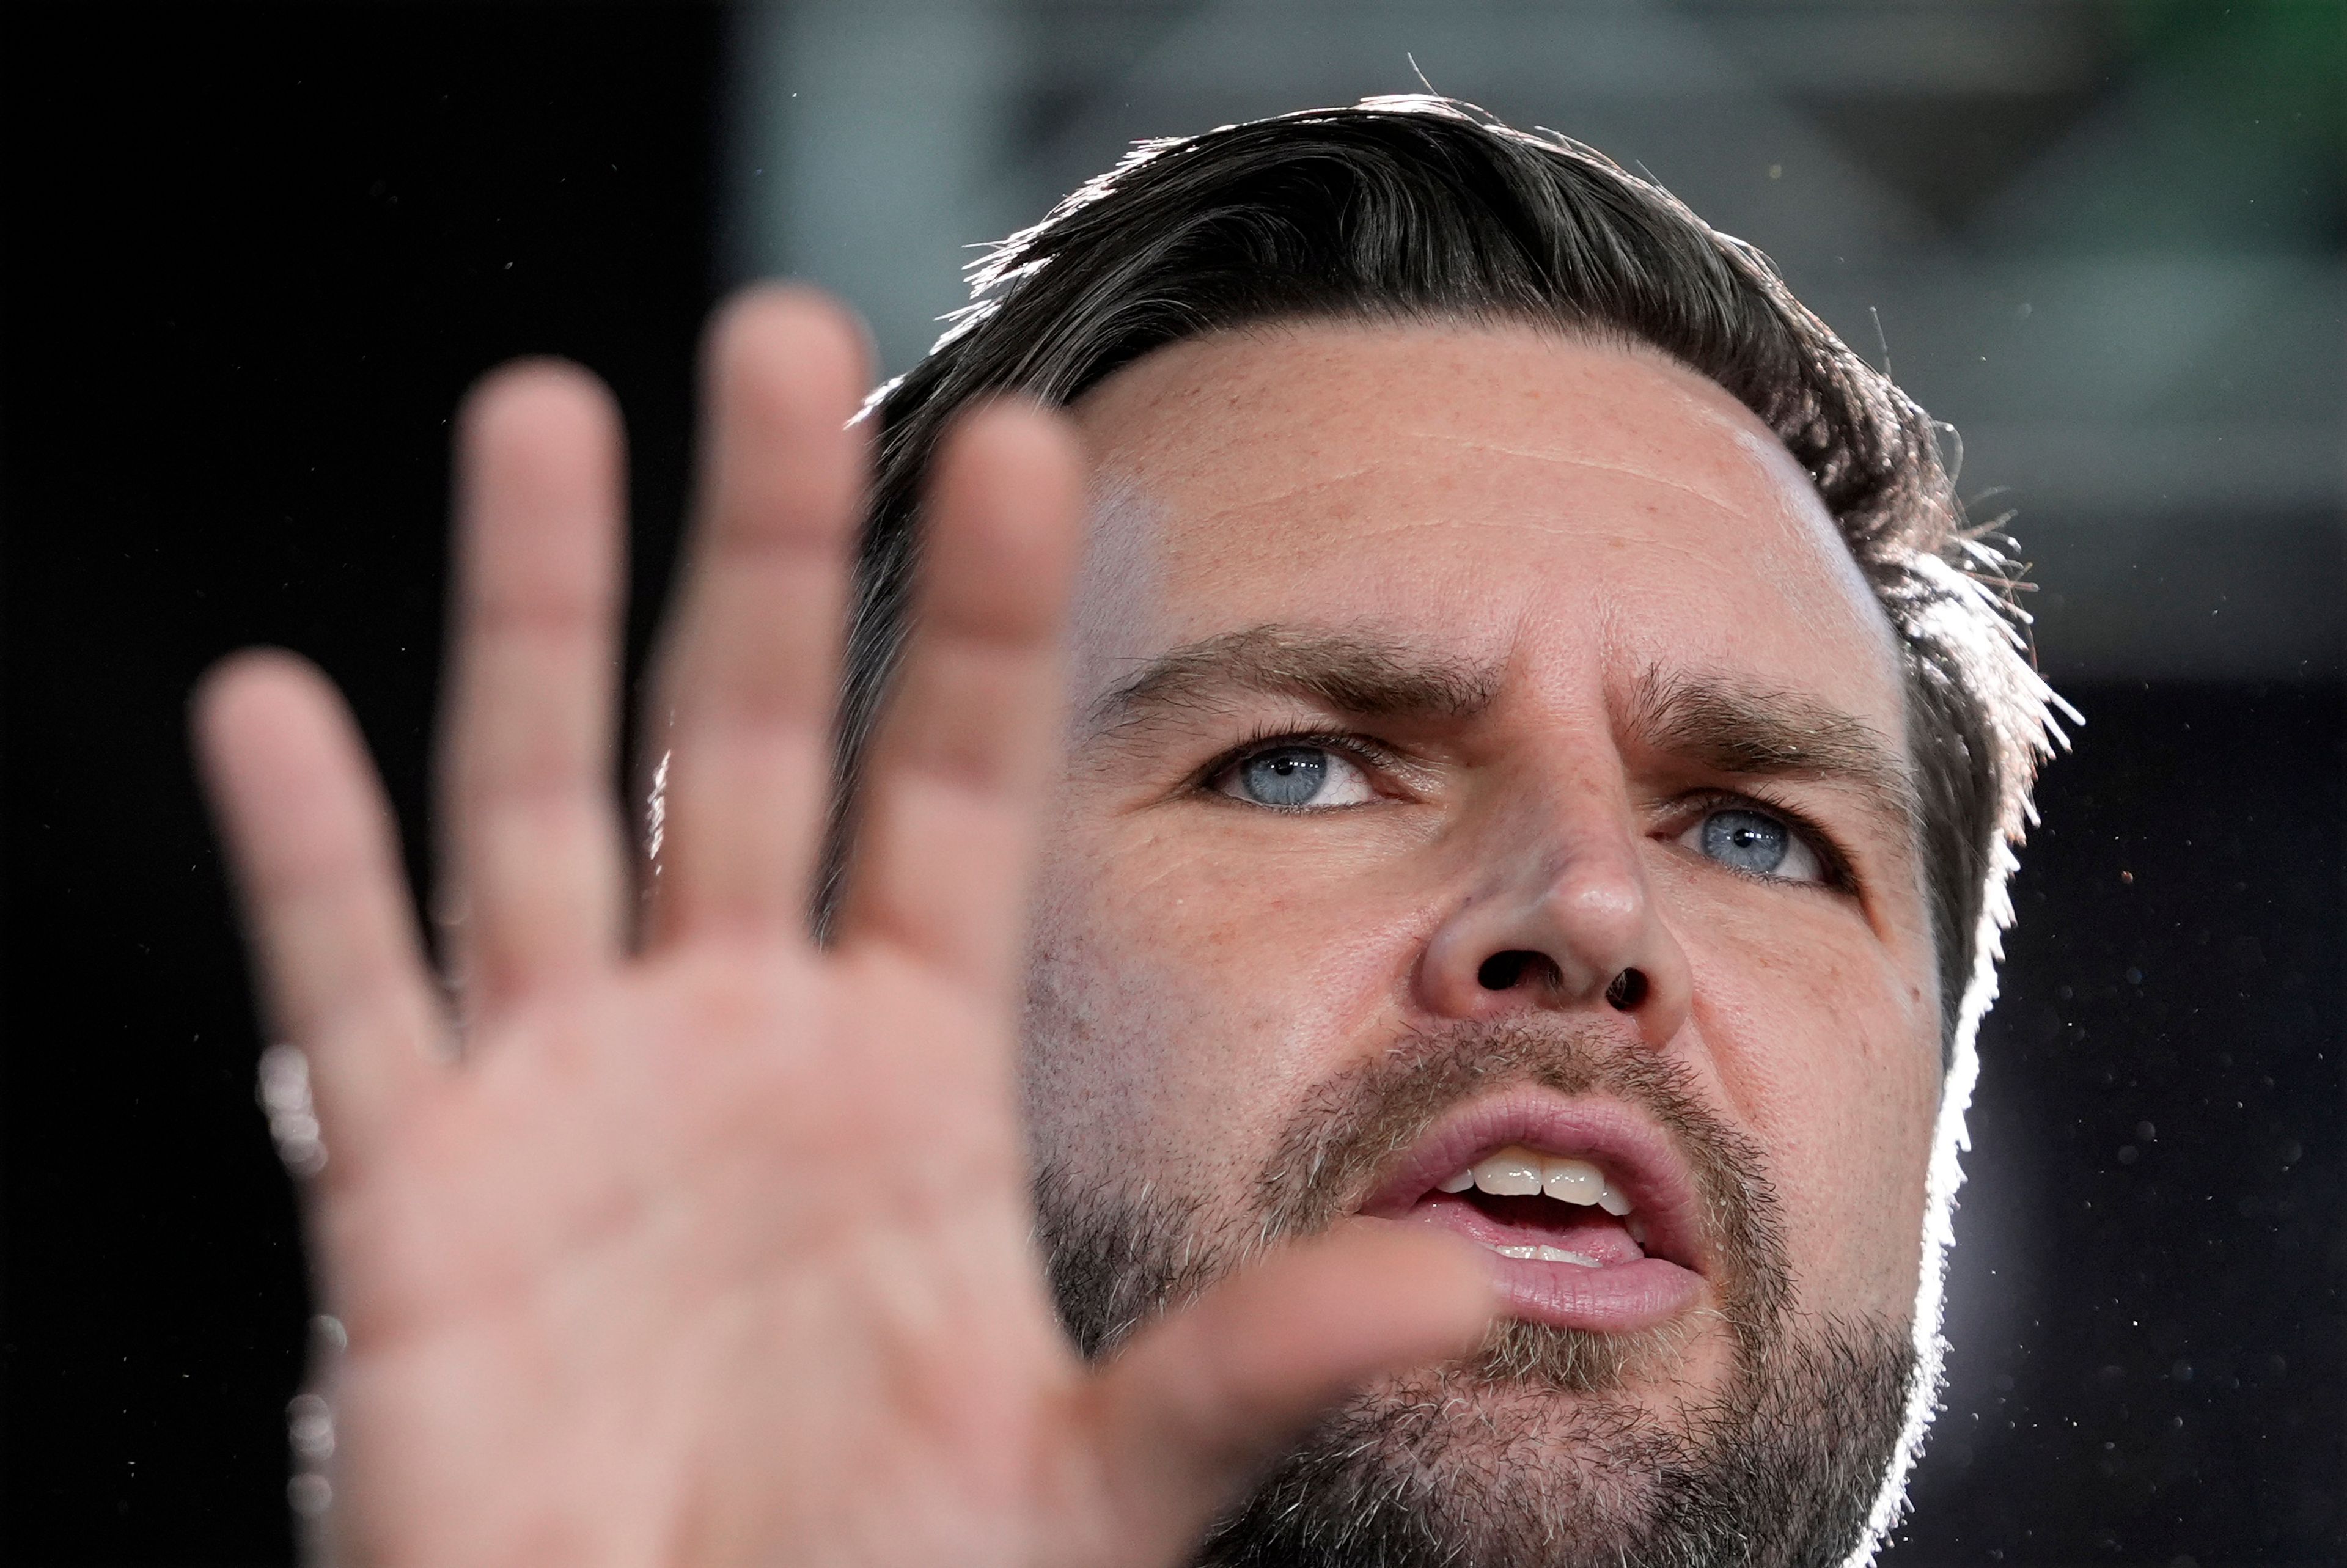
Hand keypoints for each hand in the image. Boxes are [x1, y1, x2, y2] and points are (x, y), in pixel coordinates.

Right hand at [193, 288, 1490, 1566]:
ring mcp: (571, 1095)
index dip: (981, 625)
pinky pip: (348, 998)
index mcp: (907, 1075)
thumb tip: (1464, 1281)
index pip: (953, 794)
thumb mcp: (1089, 1484)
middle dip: (762, 543)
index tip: (1034, 447)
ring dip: (537, 617)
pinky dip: (305, 861)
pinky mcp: (414, 1194)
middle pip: (748, 740)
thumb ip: (1250, 1369)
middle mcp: (741, 1041)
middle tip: (783, 331)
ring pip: (544, 807)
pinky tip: (270, 710)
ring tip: (543, 410)